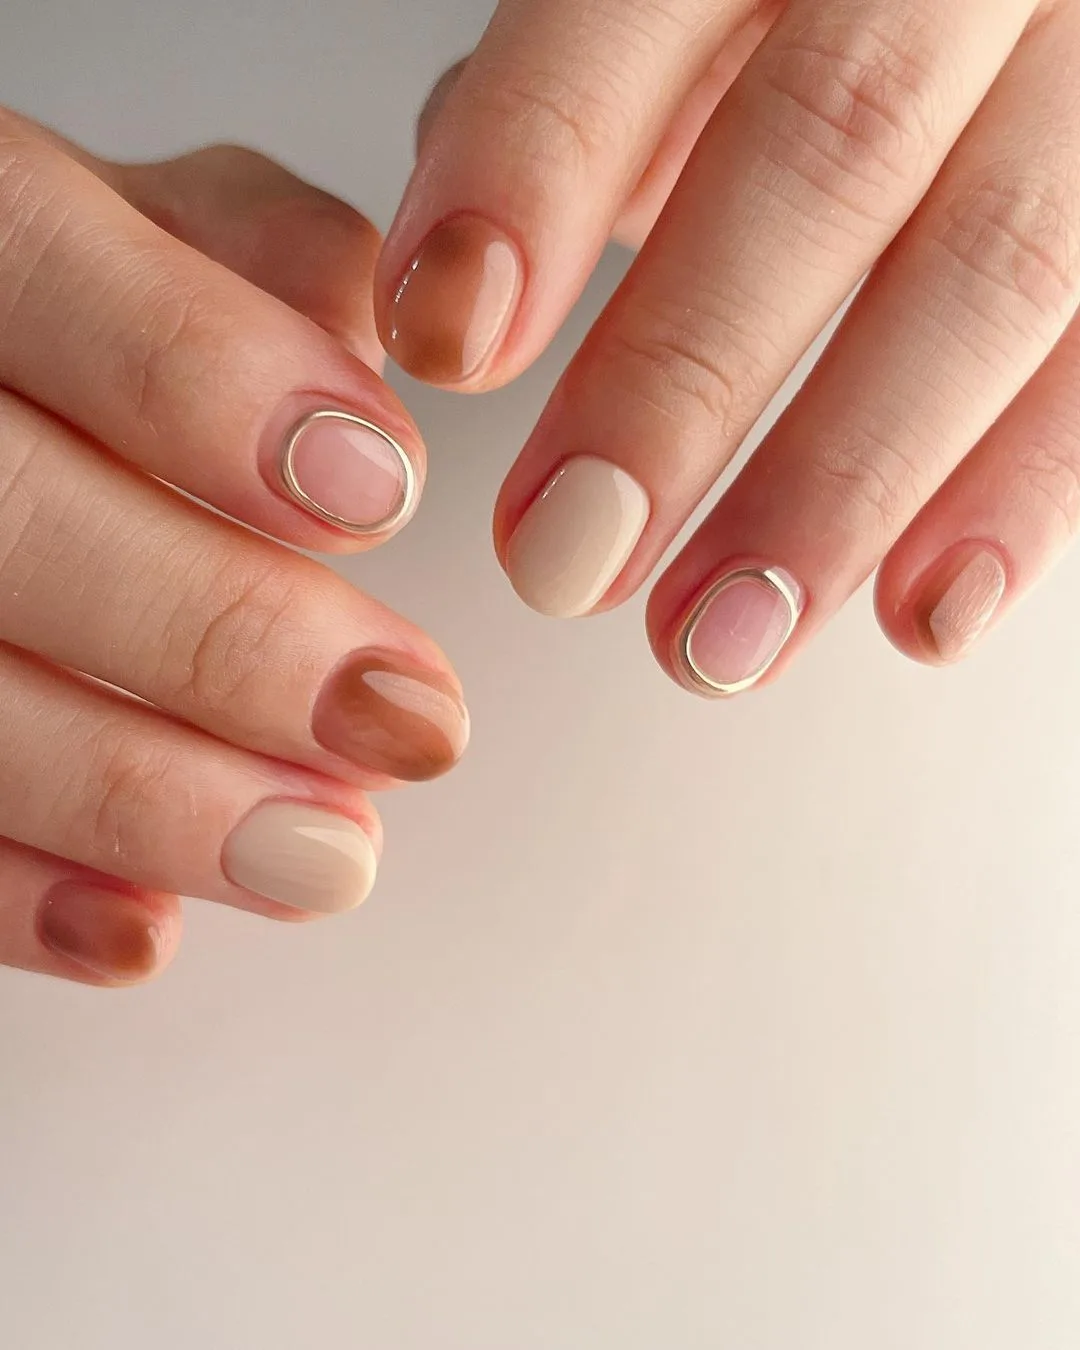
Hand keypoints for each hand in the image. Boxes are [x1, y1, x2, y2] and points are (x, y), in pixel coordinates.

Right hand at [0, 111, 468, 986]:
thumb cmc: (74, 316)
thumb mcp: (156, 232)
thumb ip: (255, 255)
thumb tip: (379, 332)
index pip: (46, 276)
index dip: (214, 391)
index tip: (383, 494)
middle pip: (4, 522)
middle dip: (225, 642)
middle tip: (406, 723)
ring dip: (150, 800)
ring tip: (325, 855)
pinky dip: (19, 895)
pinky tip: (145, 931)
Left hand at [379, 0, 1079, 695]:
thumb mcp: (680, 0)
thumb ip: (574, 99)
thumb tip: (463, 280)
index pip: (636, 7)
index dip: (533, 175)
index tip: (445, 344)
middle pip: (826, 153)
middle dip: (680, 382)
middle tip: (564, 558)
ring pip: (995, 269)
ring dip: (842, 487)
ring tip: (719, 642)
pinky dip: (1025, 495)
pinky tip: (924, 614)